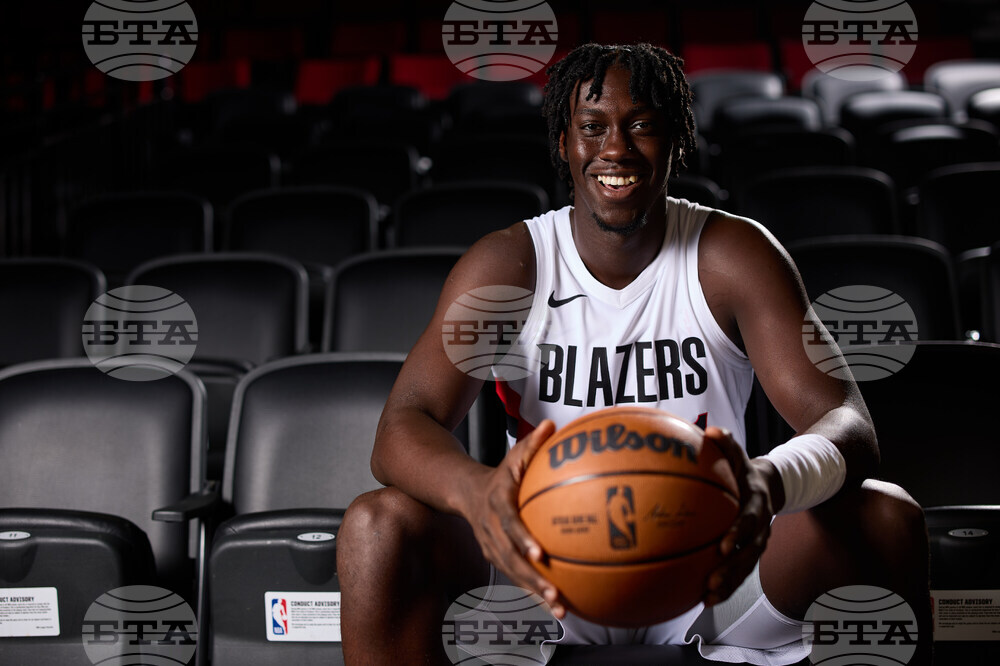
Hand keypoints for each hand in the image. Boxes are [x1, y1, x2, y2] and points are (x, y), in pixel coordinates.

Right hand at [463, 419, 565, 617]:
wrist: (464, 492)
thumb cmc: (500, 473)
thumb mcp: (513, 454)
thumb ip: (532, 442)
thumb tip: (551, 424)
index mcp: (497, 504)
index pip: (508, 523)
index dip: (522, 539)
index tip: (540, 554)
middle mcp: (491, 530)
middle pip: (510, 559)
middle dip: (531, 579)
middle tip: (555, 593)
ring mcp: (492, 547)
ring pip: (512, 574)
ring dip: (534, 593)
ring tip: (560, 609)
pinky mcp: (496, 558)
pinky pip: (516, 578)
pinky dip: (534, 593)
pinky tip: (558, 607)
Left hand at [703, 426, 781, 605]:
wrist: (771, 486)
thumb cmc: (744, 470)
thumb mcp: (738, 455)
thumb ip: (727, 444)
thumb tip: (711, 430)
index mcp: (757, 503)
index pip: (750, 520)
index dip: (739, 533)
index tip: (723, 545)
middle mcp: (761, 527)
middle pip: (749, 553)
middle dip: (732, 570)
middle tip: (712, 581)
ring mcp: (758, 543)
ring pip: (745, 569)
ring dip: (728, 585)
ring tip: (707, 597)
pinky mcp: (750, 554)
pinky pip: (739, 574)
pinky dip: (725, 587)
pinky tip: (703, 599)